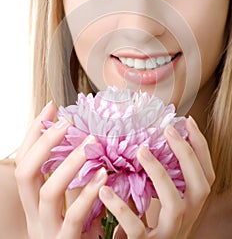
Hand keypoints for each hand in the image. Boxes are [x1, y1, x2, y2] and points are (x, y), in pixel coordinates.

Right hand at [15, 101, 106, 238]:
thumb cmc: (84, 230)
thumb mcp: (75, 200)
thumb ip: (77, 177)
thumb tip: (89, 138)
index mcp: (35, 200)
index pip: (25, 161)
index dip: (34, 133)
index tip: (52, 107)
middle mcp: (35, 214)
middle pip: (25, 174)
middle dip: (43, 144)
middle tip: (66, 122)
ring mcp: (48, 230)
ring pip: (48, 192)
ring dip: (69, 164)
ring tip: (91, 142)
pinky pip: (74, 216)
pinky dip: (88, 193)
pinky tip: (103, 174)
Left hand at [99, 116, 214, 238]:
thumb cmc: (145, 227)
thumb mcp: (156, 203)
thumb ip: (156, 179)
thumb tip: (146, 140)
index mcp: (188, 206)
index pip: (206, 176)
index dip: (201, 148)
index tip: (188, 121)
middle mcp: (184, 220)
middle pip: (200, 187)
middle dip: (187, 155)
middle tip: (169, 129)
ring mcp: (167, 234)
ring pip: (174, 205)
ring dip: (159, 174)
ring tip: (141, 150)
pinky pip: (136, 227)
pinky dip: (121, 207)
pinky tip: (105, 190)